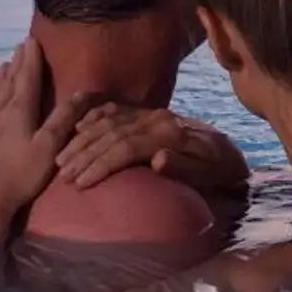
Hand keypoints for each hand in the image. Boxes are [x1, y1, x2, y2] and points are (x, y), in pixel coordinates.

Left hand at [0, 40, 97, 246]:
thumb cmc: (18, 176)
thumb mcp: (47, 149)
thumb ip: (64, 120)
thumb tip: (81, 93)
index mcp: (18, 112)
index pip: (27, 79)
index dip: (31, 59)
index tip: (33, 40)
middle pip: (9, 81)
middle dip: (17, 63)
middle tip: (20, 45)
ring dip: (1, 77)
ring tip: (5, 64)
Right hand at [58, 104, 249, 198]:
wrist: (230, 153)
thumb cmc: (218, 172)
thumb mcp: (209, 176)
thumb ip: (184, 168)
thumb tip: (158, 160)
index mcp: (169, 134)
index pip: (125, 147)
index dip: (100, 164)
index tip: (79, 182)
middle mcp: (158, 119)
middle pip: (111, 134)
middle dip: (84, 153)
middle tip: (61, 173)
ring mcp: (152, 113)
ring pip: (109, 121)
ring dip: (83, 138)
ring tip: (62, 156)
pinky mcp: (150, 113)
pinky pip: (117, 109)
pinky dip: (96, 115)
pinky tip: (80, 125)